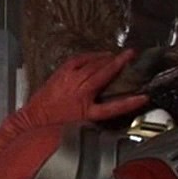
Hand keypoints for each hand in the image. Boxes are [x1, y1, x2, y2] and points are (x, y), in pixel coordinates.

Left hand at [21, 50, 148, 126]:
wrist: (33, 119)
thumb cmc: (56, 124)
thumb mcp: (81, 124)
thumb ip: (98, 115)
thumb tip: (115, 106)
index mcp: (86, 110)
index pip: (113, 107)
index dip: (130, 102)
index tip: (143, 97)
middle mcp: (79, 92)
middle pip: (104, 74)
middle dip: (119, 62)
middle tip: (132, 54)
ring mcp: (69, 79)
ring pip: (92, 64)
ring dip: (106, 58)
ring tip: (118, 54)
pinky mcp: (61, 72)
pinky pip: (79, 59)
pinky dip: (91, 56)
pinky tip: (98, 55)